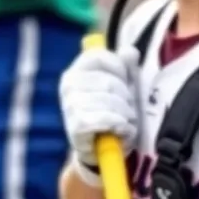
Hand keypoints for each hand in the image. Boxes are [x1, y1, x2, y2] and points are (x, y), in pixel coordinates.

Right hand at [59, 46, 139, 170]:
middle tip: (128, 110)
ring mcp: (70, 105)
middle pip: (109, 82)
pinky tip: (120, 131)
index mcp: (77, 69)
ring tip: (125, 122)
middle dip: (127, 98)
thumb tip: (129, 51)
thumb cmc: (111, 111)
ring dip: (127, 115)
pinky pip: (106, 119)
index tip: (126, 82)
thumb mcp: (123, 85)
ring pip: (110, 102)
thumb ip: (127, 66)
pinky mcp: (75, 125)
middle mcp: (69, 84)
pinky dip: (120, 126)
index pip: (99, 56)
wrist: (99, 147)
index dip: (119, 68)